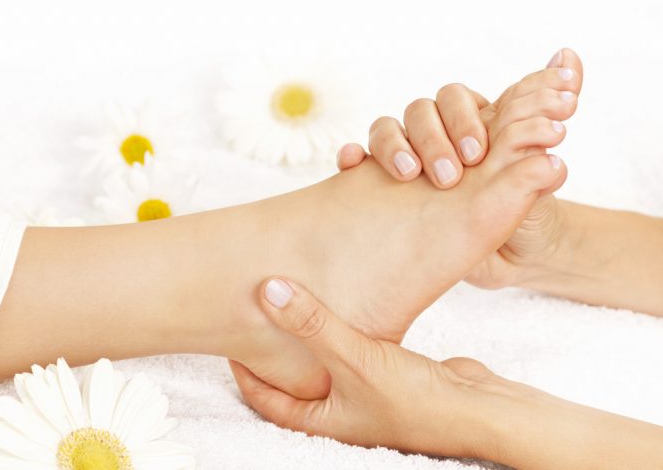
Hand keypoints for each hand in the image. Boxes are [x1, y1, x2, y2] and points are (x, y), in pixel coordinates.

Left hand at [230, 276, 496, 457]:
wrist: (480, 409)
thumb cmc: (416, 401)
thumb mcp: (355, 358)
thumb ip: (312, 325)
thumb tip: (268, 290)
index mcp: (322, 418)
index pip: (266, 399)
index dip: (242, 372)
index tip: (228, 340)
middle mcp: (340, 408)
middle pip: (291, 380)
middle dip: (272, 352)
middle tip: (252, 316)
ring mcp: (365, 391)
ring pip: (323, 362)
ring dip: (308, 338)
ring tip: (291, 303)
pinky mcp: (389, 372)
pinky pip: (354, 348)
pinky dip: (342, 329)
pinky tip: (342, 303)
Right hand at [338, 48, 583, 287]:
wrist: (510, 263)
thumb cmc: (528, 217)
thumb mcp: (542, 169)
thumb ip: (544, 120)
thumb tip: (568, 57)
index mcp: (472, 128)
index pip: (455, 100)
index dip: (462, 119)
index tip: (478, 152)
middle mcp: (439, 139)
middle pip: (420, 112)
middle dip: (432, 138)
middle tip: (450, 174)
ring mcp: (410, 162)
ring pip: (386, 131)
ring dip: (394, 146)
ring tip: (409, 176)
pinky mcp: (383, 189)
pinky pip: (358, 163)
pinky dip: (352, 158)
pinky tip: (353, 165)